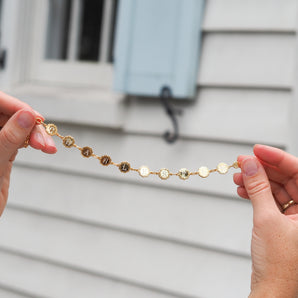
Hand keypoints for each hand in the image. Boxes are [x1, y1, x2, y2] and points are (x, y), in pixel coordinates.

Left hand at [0, 91, 55, 215]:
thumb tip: (26, 115)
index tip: (30, 115)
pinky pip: (21, 139)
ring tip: (48, 148)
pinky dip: (34, 141)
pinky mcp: (3, 152)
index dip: (13, 105)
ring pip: (18, 127)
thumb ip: (8, 138)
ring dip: (36, 135)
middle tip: (43, 141)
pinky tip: (43, 146)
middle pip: (9, 115)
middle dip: (29, 125)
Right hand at [234, 145, 297, 296]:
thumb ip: (258, 188)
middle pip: (287, 179)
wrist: (271, 290)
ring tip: (239, 177)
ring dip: (256, 182)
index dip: (278, 158)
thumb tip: (251, 165)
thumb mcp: (267, 219)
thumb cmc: (280, 266)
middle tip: (244, 163)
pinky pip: (270, 200)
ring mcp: (297, 218)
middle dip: (263, 170)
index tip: (258, 150)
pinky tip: (243, 189)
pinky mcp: (284, 223)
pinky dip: (255, 194)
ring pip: (277, 189)